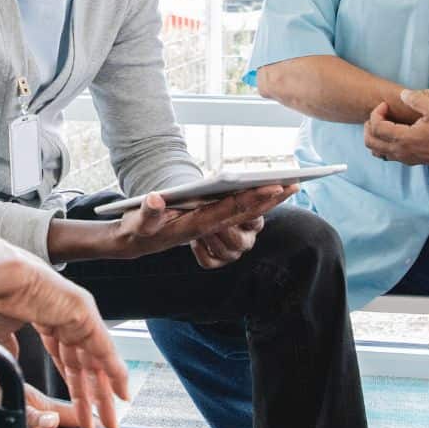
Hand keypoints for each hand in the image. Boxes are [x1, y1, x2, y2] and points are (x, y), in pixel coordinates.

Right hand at [0, 251, 129, 427]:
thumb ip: (4, 357)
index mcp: (49, 317)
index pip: (67, 358)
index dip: (74, 385)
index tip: (79, 407)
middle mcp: (68, 316)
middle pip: (85, 363)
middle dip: (92, 395)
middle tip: (101, 421)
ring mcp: (78, 314)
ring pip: (97, 361)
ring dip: (105, 392)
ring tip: (110, 420)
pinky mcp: (84, 314)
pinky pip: (105, 349)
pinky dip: (115, 372)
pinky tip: (121, 391)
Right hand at [114, 186, 292, 260]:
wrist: (134, 243)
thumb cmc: (137, 230)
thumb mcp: (138, 223)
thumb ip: (147, 213)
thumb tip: (156, 198)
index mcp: (196, 226)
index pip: (231, 210)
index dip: (254, 199)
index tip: (274, 187)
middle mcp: (208, 227)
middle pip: (246, 213)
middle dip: (270, 200)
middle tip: (294, 184)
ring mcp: (210, 226)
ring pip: (245, 213)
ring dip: (266, 203)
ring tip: (287, 187)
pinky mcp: (208, 222)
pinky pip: (236, 213)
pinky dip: (253, 204)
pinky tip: (265, 196)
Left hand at [363, 89, 428, 168]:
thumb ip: (416, 99)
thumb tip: (402, 94)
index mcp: (404, 139)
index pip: (376, 127)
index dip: (375, 112)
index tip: (386, 104)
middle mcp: (402, 152)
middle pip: (370, 142)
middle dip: (370, 125)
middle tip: (381, 113)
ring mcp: (406, 158)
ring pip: (377, 151)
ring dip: (375, 136)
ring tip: (386, 122)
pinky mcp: (412, 161)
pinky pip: (388, 156)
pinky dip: (384, 144)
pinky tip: (397, 132)